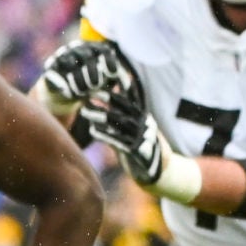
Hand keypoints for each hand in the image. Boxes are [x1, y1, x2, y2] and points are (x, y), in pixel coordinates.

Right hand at [37, 37, 135, 120]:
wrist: (67, 91)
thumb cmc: (92, 83)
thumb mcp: (106, 81)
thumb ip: (117, 79)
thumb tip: (129, 84)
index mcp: (94, 48)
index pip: (103, 50)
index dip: (108, 61)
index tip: (112, 73)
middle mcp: (78, 48)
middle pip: (86, 56)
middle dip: (92, 72)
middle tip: (95, 86)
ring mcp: (62, 55)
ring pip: (70, 64)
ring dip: (77, 79)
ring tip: (82, 93)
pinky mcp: (49, 65)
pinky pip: (54, 72)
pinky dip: (61, 83)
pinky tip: (69, 94)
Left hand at [77, 72, 200, 201]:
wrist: (160, 171)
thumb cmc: (142, 148)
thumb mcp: (135, 129)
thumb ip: (123, 114)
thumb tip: (113, 95)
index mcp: (143, 117)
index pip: (133, 98)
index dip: (124, 85)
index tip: (112, 73)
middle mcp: (143, 124)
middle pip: (124, 108)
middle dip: (108, 98)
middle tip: (91, 91)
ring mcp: (140, 137)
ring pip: (119, 124)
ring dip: (101, 116)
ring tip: (85, 111)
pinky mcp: (135, 152)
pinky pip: (118, 142)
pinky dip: (105, 135)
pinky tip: (92, 131)